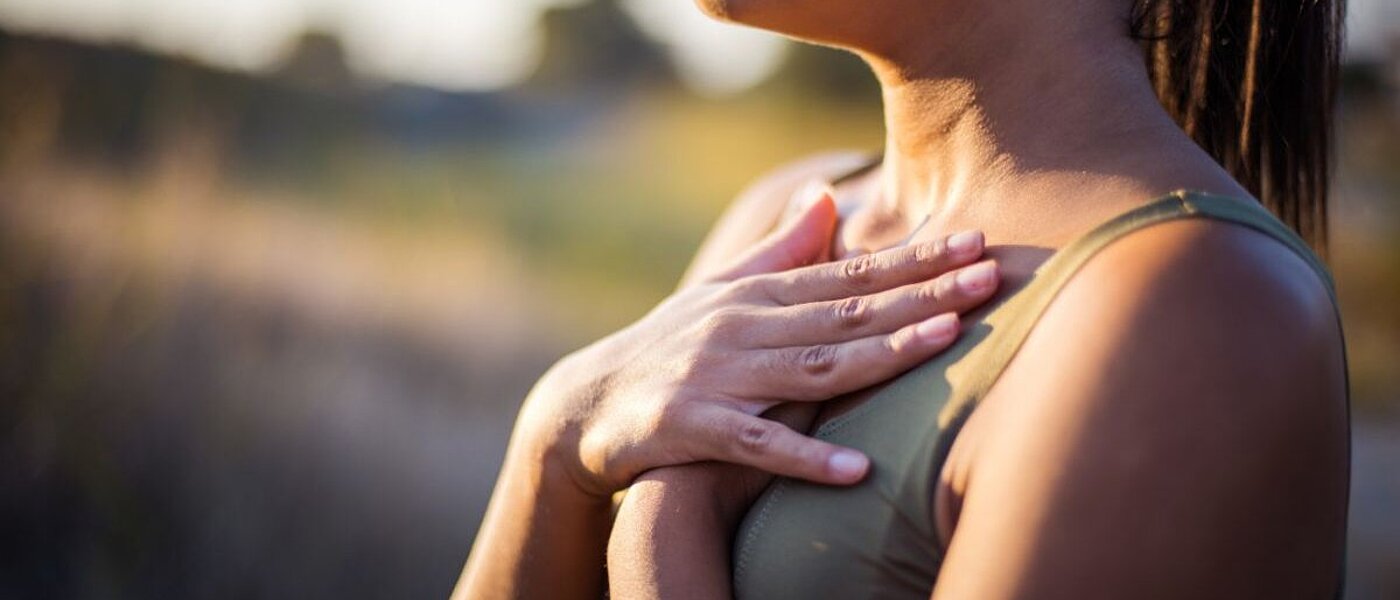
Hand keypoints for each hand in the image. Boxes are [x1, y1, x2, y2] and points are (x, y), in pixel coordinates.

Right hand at [516, 188, 999, 497]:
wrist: (585, 404)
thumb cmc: (669, 346)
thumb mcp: (722, 292)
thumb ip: (779, 250)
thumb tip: (825, 197)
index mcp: (758, 295)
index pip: (849, 275)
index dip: (915, 261)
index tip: (976, 243)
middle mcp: (742, 327)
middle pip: (845, 312)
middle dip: (922, 294)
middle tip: (990, 277)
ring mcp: (717, 376)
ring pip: (812, 367)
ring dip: (880, 354)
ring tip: (944, 342)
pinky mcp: (690, 428)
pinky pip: (756, 445)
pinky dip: (805, 457)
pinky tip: (857, 470)